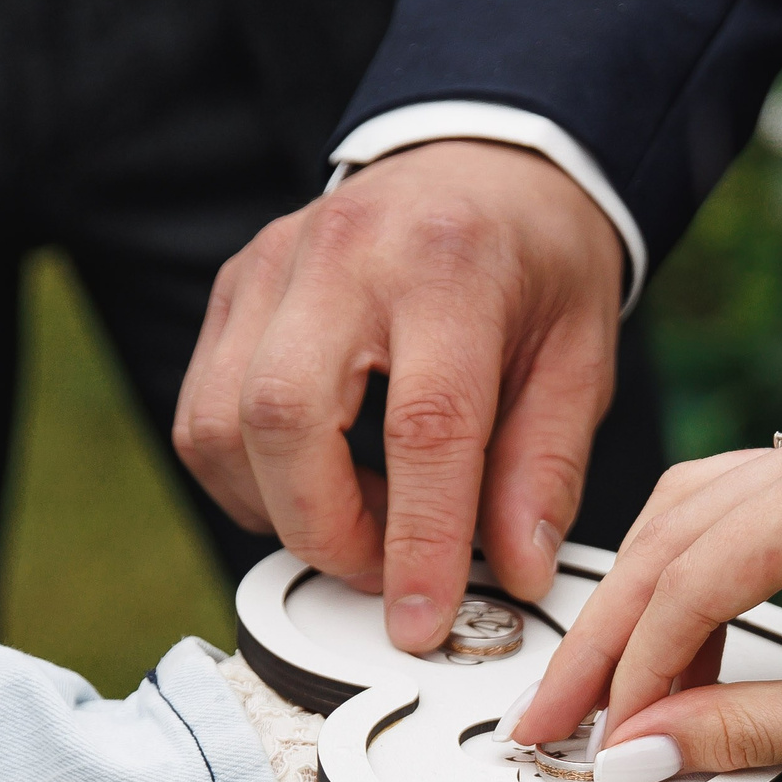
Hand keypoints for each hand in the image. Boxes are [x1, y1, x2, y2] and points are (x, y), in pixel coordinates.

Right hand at [172, 140, 623, 652]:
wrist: (486, 161)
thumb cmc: (536, 262)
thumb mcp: (579, 359)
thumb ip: (543, 469)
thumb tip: (515, 574)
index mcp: (451, 265)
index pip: (422, 427)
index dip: (418, 543)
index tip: (423, 620)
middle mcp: (346, 254)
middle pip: (284, 422)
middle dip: (325, 532)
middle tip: (384, 571)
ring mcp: (273, 266)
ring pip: (220, 426)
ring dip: (279, 509)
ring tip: (357, 517)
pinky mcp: (234, 288)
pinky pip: (203, 414)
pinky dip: (247, 478)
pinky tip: (312, 480)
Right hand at [511, 398, 781, 776]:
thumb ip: (749, 730)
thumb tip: (643, 750)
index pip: (695, 579)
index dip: (632, 672)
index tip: (592, 743)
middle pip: (675, 533)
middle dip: (613, 635)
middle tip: (557, 718)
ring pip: (698, 509)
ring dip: (649, 600)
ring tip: (613, 690)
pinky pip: (747, 507)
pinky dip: (703, 574)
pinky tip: (685, 643)